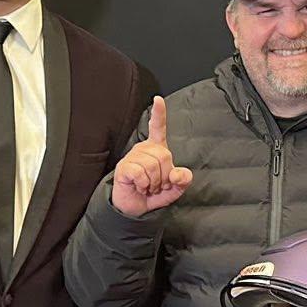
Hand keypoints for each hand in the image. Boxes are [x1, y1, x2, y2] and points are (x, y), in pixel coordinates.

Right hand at [111, 96, 192, 217]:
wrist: (135, 207)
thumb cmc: (153, 193)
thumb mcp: (174, 189)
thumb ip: (182, 180)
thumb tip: (178, 174)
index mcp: (156, 149)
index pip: (158, 128)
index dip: (159, 113)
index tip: (158, 99)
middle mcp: (143, 149)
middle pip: (164, 156)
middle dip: (165, 176)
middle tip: (157, 185)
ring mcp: (132, 157)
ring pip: (153, 166)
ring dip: (154, 183)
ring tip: (147, 186)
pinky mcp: (124, 167)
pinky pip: (141, 174)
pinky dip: (144, 185)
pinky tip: (139, 187)